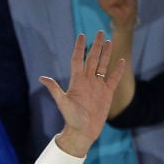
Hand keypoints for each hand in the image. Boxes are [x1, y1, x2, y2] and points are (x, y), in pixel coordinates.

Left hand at [39, 31, 123, 157]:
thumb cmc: (71, 118)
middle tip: (100, 32)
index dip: (80, 48)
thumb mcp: (62, 103)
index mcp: (77, 81)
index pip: (78, 60)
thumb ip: (55, 89)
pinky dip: (117, 70)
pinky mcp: (107, 93)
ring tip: (109, 41)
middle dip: (96, 46)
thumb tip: (42, 78)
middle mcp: (87, 81)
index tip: (82, 35)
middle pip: (92, 59)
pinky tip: (121, 61)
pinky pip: (113, 79)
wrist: (83, 131)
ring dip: (106, 54)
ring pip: (102, 66)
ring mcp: (98, 86)